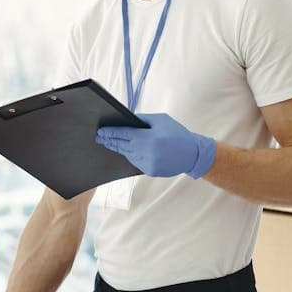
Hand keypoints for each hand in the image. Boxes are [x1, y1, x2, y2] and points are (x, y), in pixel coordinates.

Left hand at [96, 113, 216, 178]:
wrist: (192, 154)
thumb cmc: (177, 134)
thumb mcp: (161, 120)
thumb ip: (143, 119)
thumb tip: (128, 120)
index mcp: (148, 137)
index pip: (123, 134)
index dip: (110, 132)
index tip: (100, 131)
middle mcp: (145, 152)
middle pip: (122, 145)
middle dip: (110, 141)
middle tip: (99, 137)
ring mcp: (147, 163)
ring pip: (127, 154)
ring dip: (119, 148)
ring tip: (109, 143)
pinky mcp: (149, 171)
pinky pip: (135, 162)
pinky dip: (131, 155)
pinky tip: (126, 150)